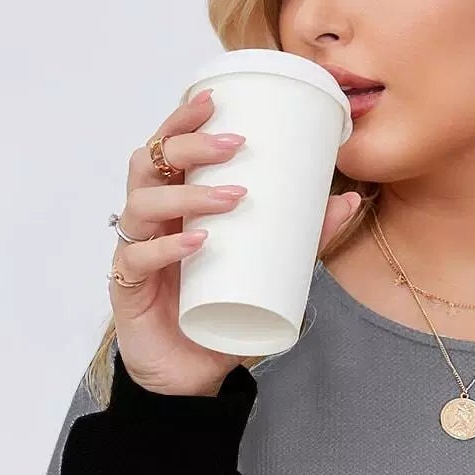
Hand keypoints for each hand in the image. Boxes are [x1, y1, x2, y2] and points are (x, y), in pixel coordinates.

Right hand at [109, 86, 363, 396]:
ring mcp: (133, 250)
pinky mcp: (127, 288)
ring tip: (234, 197)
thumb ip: (305, 239)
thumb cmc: (221, 313)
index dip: (183, 118)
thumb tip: (348, 201)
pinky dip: (167, 246)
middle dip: (191, 144)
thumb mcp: (270, 271)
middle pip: (150, 162)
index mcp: (173, 203)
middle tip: (237, 146)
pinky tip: (197, 242)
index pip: (167, 147)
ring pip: (144, 204)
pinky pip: (138, 257)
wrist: (191, 376)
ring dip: (189, 193)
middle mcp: (148, 220)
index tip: (217, 99)